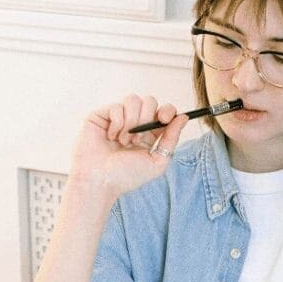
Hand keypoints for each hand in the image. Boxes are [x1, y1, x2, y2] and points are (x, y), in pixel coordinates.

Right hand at [70, 94, 189, 198]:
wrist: (99, 181)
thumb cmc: (125, 176)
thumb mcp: (157, 162)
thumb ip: (171, 139)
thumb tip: (183, 117)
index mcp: (149, 134)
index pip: (163, 111)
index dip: (167, 111)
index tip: (165, 119)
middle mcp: (133, 124)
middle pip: (150, 101)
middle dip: (146, 119)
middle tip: (137, 139)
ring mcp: (117, 118)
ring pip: (133, 100)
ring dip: (130, 122)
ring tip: (122, 141)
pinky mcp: (101, 115)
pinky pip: (116, 106)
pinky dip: (116, 123)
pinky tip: (110, 137)